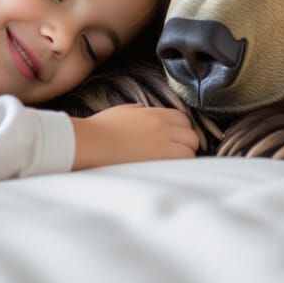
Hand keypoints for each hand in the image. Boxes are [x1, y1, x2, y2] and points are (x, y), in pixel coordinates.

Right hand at [71, 104, 197, 169]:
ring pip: (189, 152)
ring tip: (172, 164)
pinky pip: (179, 166)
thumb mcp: (124, 111)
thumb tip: (146, 112)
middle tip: (177, 152)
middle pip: (191, 136)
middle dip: (187, 144)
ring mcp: (161, 147)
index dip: (183, 130)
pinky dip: (178, 169)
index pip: (184, 119)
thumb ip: (141, 111)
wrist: (92, 143)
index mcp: (155, 115)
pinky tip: (168, 171)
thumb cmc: (102, 128)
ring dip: (184, 158)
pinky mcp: (157, 164)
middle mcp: (163, 129)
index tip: (177, 138)